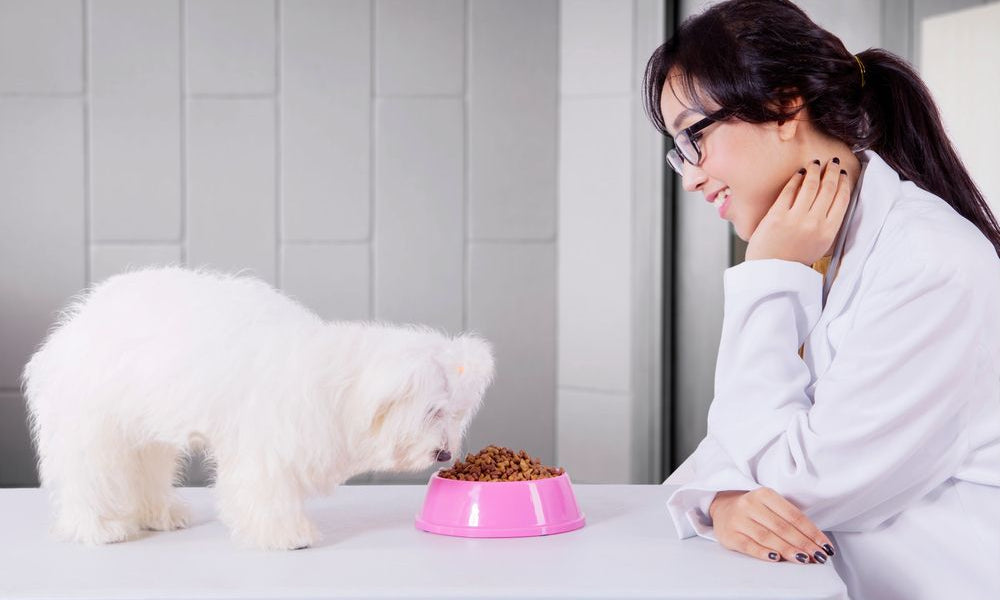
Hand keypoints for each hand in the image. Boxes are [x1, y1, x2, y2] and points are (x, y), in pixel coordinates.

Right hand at [709, 488, 835, 563]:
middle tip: (819, 556)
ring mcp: (738, 519)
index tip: (825, 546)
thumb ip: (789, 520)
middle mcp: (750, 504)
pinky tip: (776, 558)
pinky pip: (748, 545)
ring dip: (788, 550)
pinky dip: (763, 552)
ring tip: (804, 559)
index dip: (812, 532)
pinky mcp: (729, 534)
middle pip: (782, 527)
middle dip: (804, 543)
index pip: (794, 516)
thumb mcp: (770, 505)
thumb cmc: (754, 510)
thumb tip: (815, 543)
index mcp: (765, 494)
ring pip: (767, 537)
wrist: (722, 507)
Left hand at [745, 157, 851, 265]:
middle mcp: (814, 223)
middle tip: (832, 163)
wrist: (771, 272)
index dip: (844, 184)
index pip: (842, 200)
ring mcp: (795, 218)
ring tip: (816, 164)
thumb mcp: (820, 246)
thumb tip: (835, 202)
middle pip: (828, 189)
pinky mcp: (777, 215)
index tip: (843, 175)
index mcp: (828, 232)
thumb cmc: (795, 260)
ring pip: (810, 186)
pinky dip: (796, 178)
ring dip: (815, 171)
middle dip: (832, 172)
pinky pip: (789, 191)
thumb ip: (828, 226)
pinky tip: (799, 172)